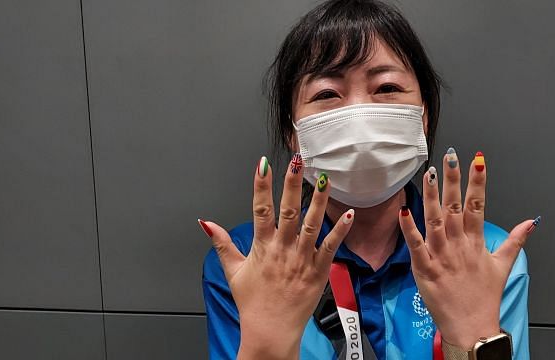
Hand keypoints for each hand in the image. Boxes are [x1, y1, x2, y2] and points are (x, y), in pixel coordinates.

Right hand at [198, 155, 352, 358]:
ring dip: (318, 200)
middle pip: (287, 211)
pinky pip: (330, 247)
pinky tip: (347, 215)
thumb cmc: (253, 303)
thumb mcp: (233, 271)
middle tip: (297, 162)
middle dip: (292, 184)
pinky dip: (339, 231)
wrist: (270, 331)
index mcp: (262, 247)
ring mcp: (301, 259)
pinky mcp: (318, 271)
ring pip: (311, 224)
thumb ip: (222, 244)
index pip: (260, 209)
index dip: (261, 185)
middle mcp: (282, 250)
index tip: (262, 164)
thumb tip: (207, 224)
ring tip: (324, 179)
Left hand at [398, 150, 537, 348]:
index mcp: (476, 242)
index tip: (478, 160)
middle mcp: (459, 245)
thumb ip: (515, 240)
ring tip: (429, 174)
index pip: (479, 205)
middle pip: (457, 207)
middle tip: (451, 157)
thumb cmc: (484, 298)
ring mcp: (441, 256)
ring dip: (431, 196)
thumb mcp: (503, 266)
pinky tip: (403, 210)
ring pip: (436, 220)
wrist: (472, 327)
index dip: (478, 182)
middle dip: (454, 180)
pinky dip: (409, 228)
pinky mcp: (425, 269)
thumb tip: (530, 222)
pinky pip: (416, 245)